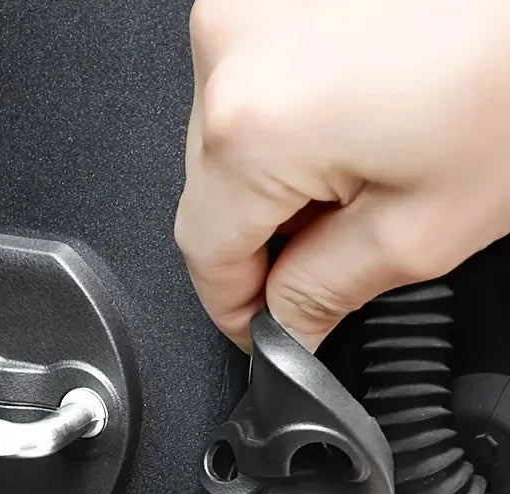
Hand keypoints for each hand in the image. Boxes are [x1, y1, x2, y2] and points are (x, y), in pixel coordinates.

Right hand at [176, 0, 509, 350]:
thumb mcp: (425, 227)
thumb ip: (325, 292)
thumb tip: (279, 323)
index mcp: (253, 128)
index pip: (203, 250)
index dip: (232, 305)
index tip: (258, 325)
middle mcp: (228, 50)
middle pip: (210, 192)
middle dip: (262, 237)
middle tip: (331, 245)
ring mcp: (243, 5)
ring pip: (225, 138)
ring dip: (274, 175)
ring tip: (359, 161)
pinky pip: (246, 84)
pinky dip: (284, 119)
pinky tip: (347, 113)